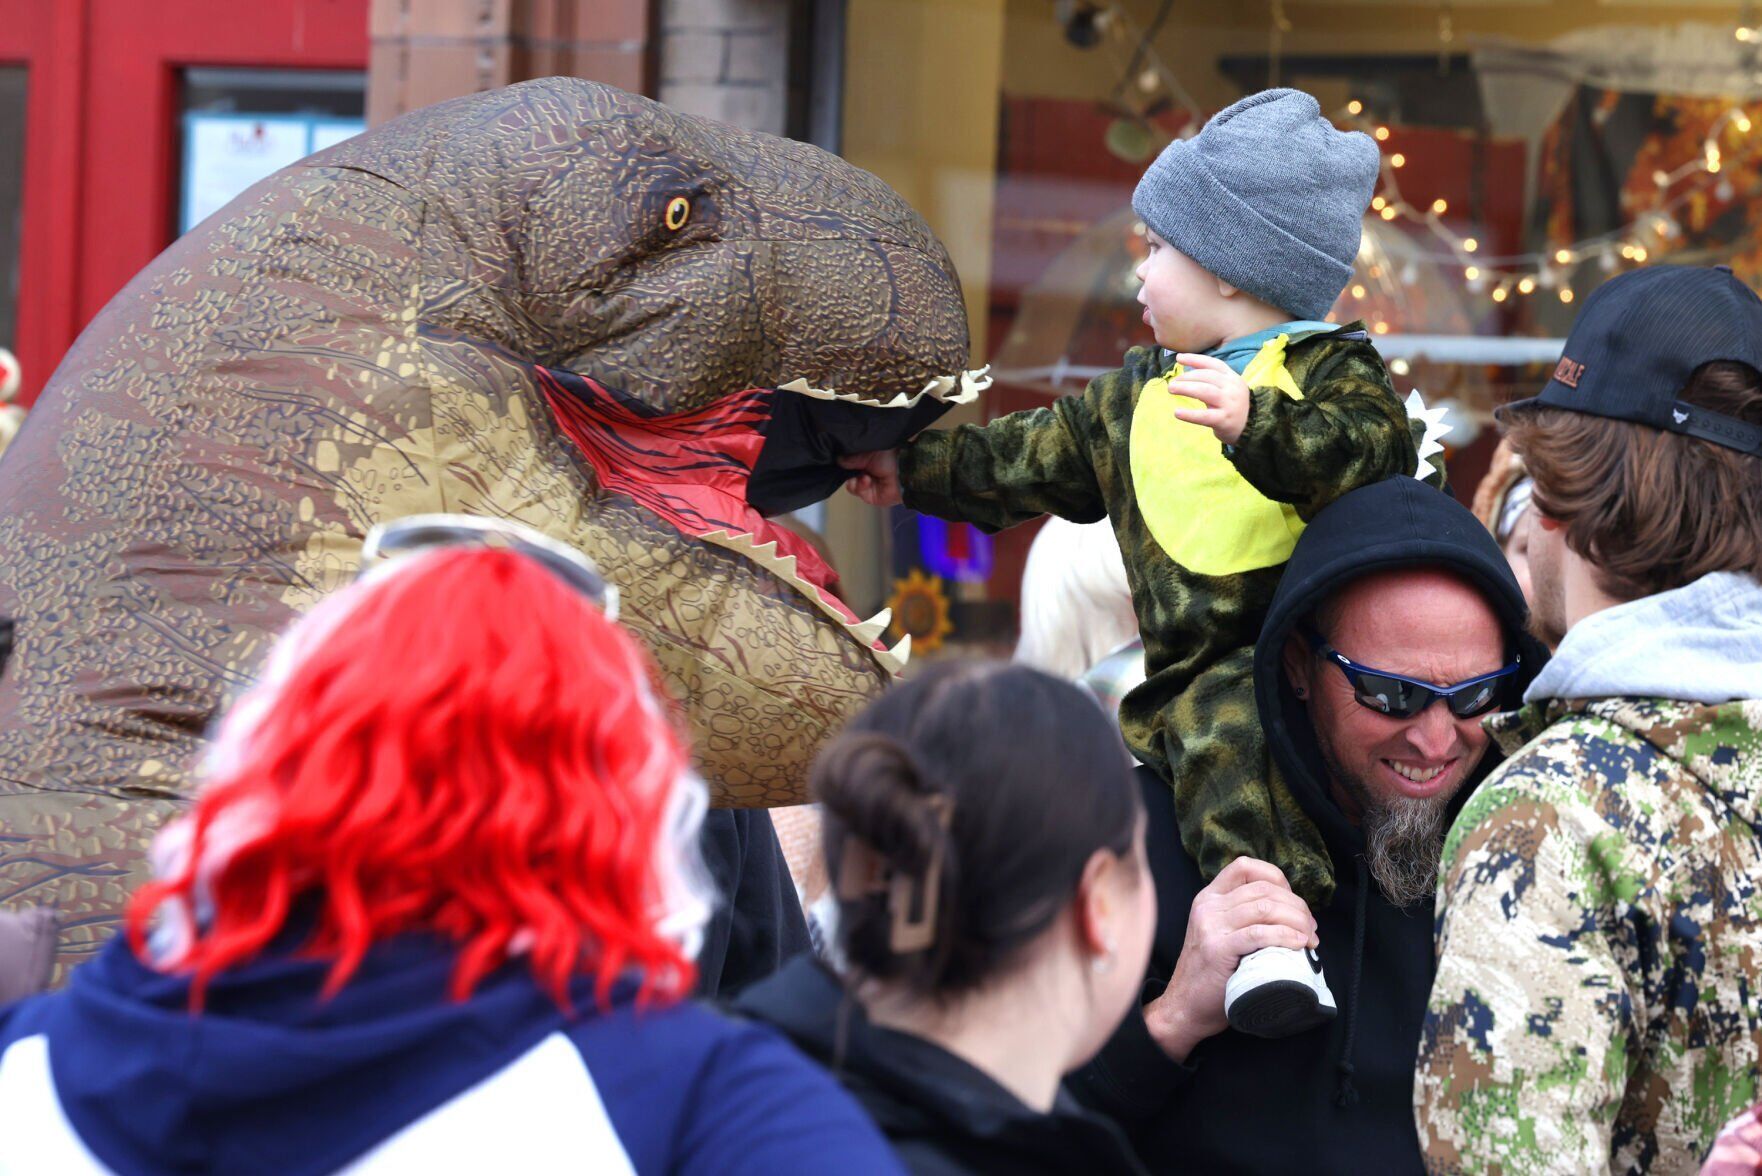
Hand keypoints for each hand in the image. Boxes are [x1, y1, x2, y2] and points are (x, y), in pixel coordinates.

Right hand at [840, 449, 902, 507]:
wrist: (904, 467)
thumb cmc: (889, 455)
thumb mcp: (865, 453)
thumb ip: (850, 458)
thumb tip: (837, 460)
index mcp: (865, 461)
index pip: (848, 465)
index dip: (842, 465)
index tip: (839, 461)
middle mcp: (867, 473)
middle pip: (847, 476)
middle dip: (846, 473)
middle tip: (850, 467)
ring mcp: (869, 486)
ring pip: (851, 486)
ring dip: (854, 480)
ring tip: (864, 474)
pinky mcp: (872, 497)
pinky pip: (859, 493)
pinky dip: (861, 486)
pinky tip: (867, 479)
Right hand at [1141, 857, 1318, 1062]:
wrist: (1185, 1007)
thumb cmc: (1212, 976)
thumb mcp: (1220, 934)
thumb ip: (1242, 917)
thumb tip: (1288, 911)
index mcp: (1208, 898)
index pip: (1246, 867)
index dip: (1278, 879)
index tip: (1293, 903)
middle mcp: (1208, 906)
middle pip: (1263, 888)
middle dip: (1296, 906)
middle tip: (1311, 928)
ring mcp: (1211, 926)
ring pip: (1265, 907)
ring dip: (1296, 921)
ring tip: (1309, 939)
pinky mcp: (1218, 949)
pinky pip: (1259, 933)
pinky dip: (1285, 936)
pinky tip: (1298, 944)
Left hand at [1169, 352, 1251, 445]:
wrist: (1251, 428)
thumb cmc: (1232, 406)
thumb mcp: (1227, 388)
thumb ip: (1212, 380)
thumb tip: (1186, 371)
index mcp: (1232, 378)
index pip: (1213, 364)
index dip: (1195, 359)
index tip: (1179, 358)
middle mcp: (1232, 388)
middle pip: (1207, 376)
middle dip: (1187, 377)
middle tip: (1172, 382)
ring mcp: (1229, 404)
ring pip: (1204, 392)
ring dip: (1186, 388)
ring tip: (1171, 389)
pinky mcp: (1224, 420)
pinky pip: (1204, 416)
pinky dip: (1189, 414)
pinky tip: (1177, 413)